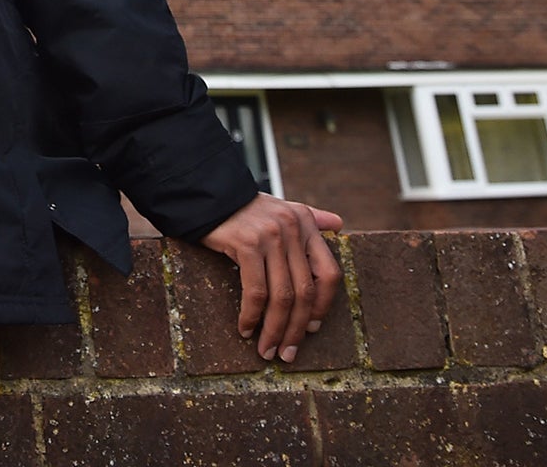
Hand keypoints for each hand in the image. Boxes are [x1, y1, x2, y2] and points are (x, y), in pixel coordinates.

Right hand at [199, 193, 343, 363]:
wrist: (208, 193)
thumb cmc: (245, 208)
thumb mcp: (282, 208)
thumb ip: (311, 219)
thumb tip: (339, 225)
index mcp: (306, 223)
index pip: (329, 274)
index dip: (322, 306)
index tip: (310, 328)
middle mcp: (293, 228)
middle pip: (304, 292)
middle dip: (296, 329)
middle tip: (286, 352)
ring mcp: (271, 236)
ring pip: (282, 297)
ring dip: (274, 330)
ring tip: (266, 349)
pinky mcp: (247, 243)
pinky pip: (255, 291)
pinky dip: (252, 316)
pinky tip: (246, 329)